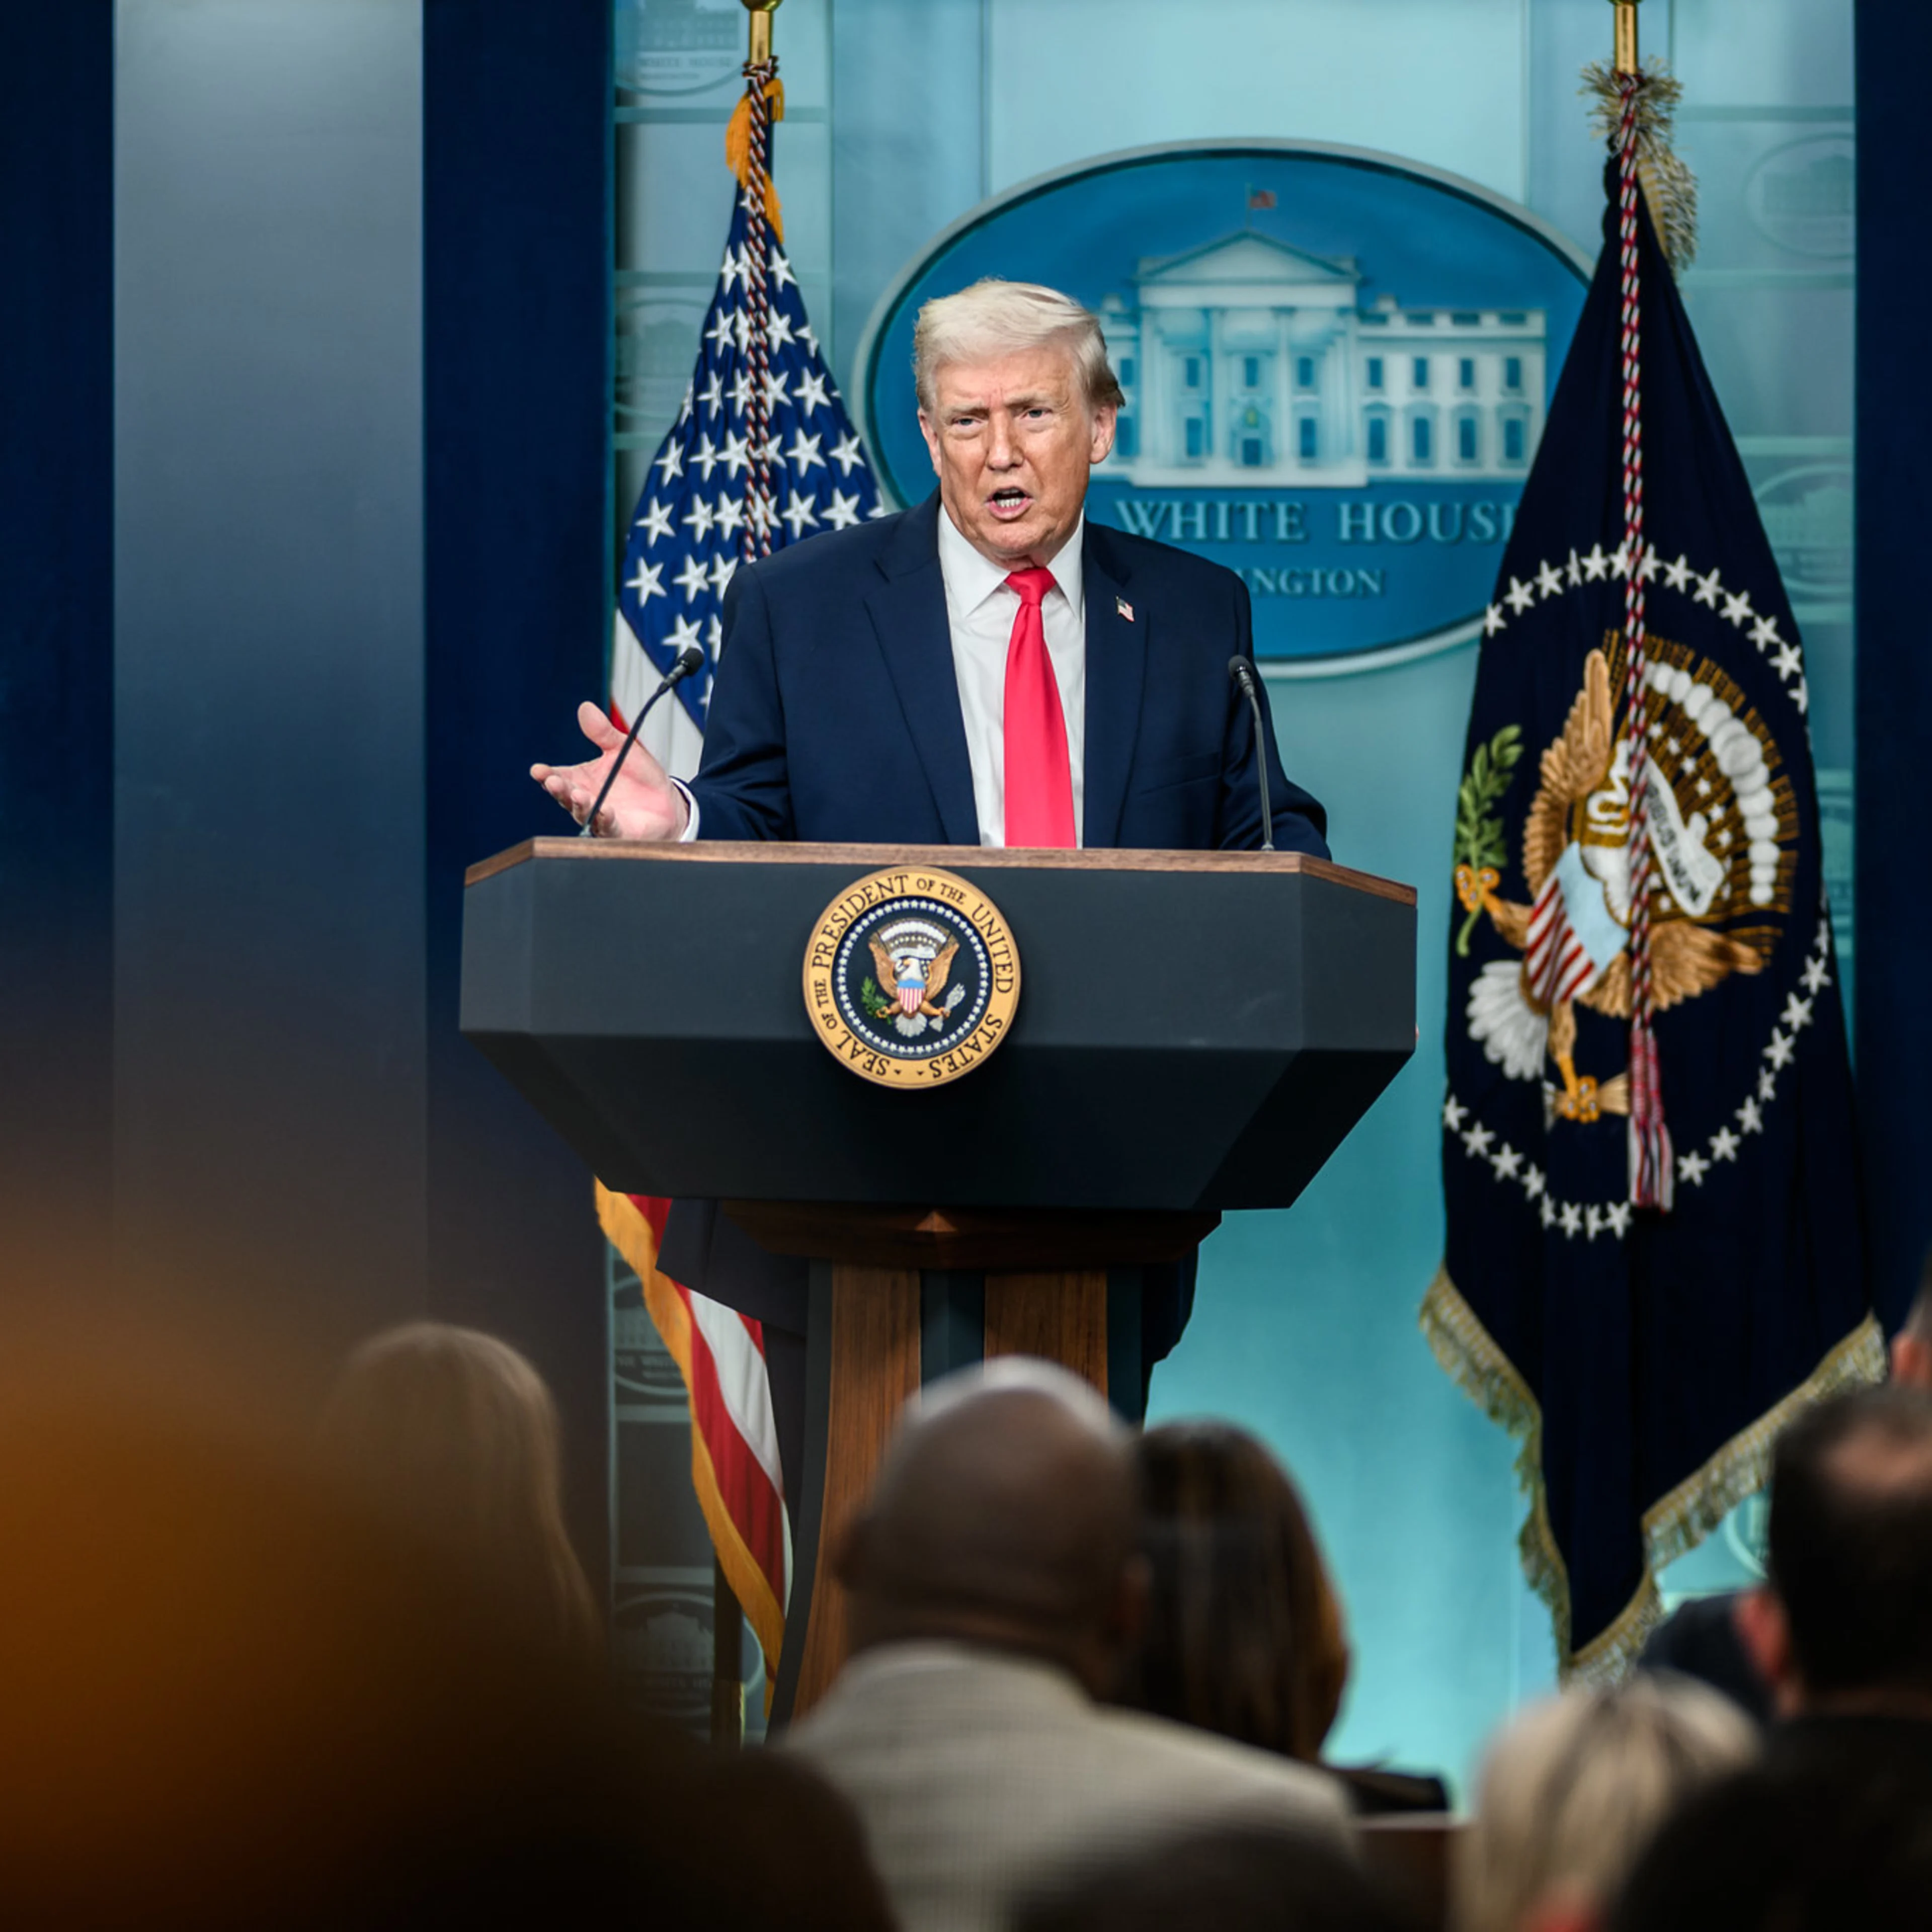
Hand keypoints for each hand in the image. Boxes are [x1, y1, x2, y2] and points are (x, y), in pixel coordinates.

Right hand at [530, 701, 689, 839]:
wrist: (667, 803)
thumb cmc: (641, 778)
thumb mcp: (622, 749)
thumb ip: (603, 732)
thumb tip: (585, 707)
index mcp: (581, 779)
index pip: (558, 776)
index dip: (546, 774)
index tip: (538, 770)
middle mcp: (585, 800)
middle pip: (566, 795)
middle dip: (558, 789)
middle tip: (552, 781)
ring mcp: (599, 817)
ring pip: (583, 813)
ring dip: (579, 805)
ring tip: (578, 794)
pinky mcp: (617, 831)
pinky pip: (608, 827)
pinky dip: (605, 819)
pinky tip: (605, 811)